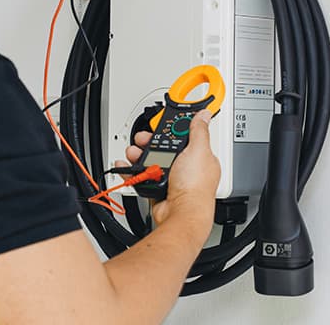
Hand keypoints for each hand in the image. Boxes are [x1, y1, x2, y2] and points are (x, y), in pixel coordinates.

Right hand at [116, 110, 220, 237]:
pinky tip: (126, 166)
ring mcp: (172, 179)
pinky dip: (132, 172)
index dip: (173, 130)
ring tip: (132, 152)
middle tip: (141, 139)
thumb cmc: (195, 186)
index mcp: (200, 157)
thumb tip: (204, 115)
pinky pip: (142, 178)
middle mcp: (187, 168)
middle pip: (165, 149)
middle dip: (150, 142)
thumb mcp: (198, 150)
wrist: (181, 214)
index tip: (162, 126)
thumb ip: (199, 131)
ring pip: (151, 162)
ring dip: (139, 156)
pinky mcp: (158, 189)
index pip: (186, 137)